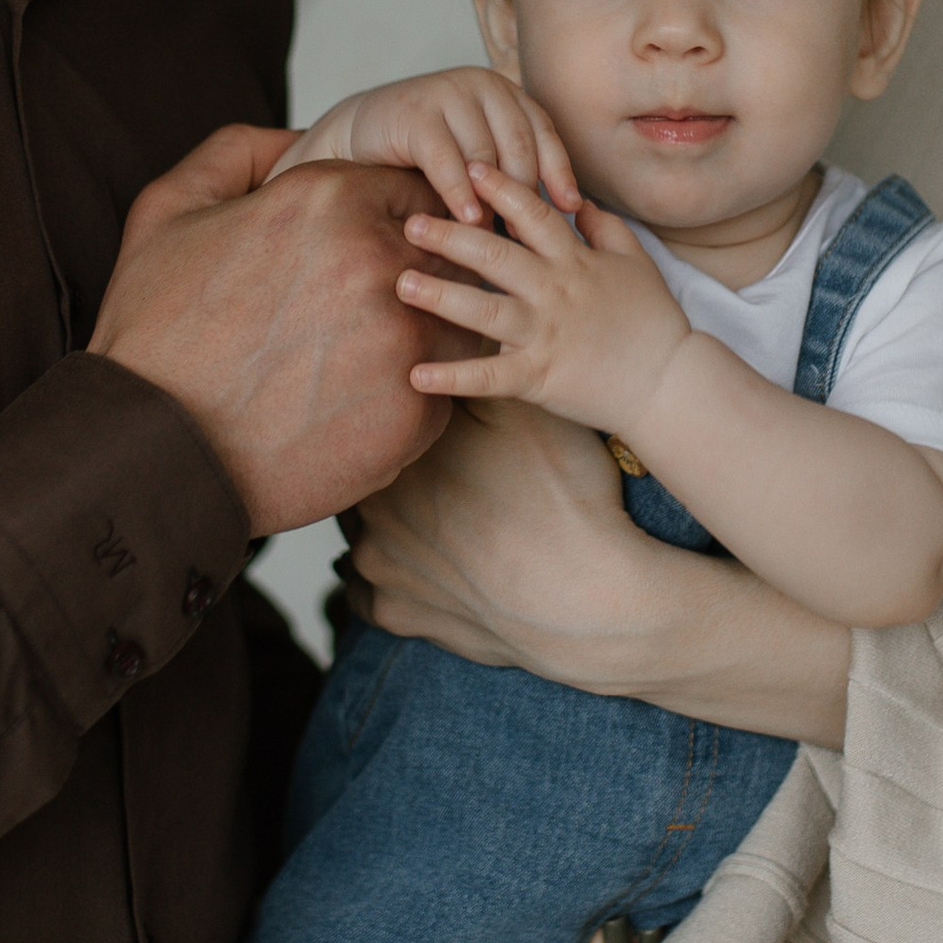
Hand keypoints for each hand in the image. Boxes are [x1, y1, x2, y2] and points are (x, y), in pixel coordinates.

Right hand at [90, 128, 453, 533]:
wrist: (153, 451)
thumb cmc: (153, 332)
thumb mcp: (170, 210)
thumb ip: (237, 153)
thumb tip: (293, 136)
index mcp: (330, 200)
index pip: (412, 188)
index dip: (391, 218)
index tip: (363, 251)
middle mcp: (380, 261)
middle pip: (442, 251)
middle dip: (413, 274)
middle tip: (361, 312)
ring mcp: (405, 340)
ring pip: (455, 319)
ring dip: (421, 334)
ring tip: (359, 360)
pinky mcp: (416, 414)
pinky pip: (443, 389)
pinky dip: (409, 397)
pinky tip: (352, 407)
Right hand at [276, 68, 579, 229]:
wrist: (361, 137)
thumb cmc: (428, 156)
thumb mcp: (477, 157)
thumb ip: (512, 173)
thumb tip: (566, 216)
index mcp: (505, 93)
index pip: (544, 132)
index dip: (560, 172)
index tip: (572, 209)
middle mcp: (482, 85)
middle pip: (519, 145)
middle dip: (525, 193)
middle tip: (530, 235)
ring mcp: (448, 93)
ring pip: (484, 154)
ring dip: (493, 198)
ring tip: (500, 237)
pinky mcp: (416, 112)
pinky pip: (447, 158)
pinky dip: (459, 192)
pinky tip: (466, 220)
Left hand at [346, 398, 851, 742]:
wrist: (585, 602)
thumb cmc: (561, 497)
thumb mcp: (527, 411)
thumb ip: (479, 368)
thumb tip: (446, 326)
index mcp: (395, 453)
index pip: (372, 426)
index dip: (398, 422)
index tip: (424, 425)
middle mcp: (368, 508)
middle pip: (362, 478)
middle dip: (388, 473)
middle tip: (433, 470)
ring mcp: (377, 569)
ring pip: (357, 535)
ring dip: (381, 526)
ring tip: (430, 520)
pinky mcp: (395, 617)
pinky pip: (363, 595)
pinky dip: (382, 583)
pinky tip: (416, 569)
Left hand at [399, 164, 688, 434]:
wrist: (669, 383)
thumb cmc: (653, 321)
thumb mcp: (636, 262)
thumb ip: (606, 228)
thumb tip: (580, 200)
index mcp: (575, 261)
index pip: (534, 214)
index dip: (502, 187)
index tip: (468, 166)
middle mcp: (556, 292)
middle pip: (498, 256)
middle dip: (453, 236)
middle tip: (410, 221)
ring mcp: (546, 335)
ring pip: (485, 310)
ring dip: (441, 297)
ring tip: (402, 284)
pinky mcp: (539, 377)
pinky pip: (489, 378)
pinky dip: (452, 378)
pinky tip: (415, 375)